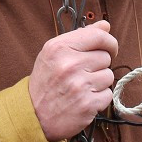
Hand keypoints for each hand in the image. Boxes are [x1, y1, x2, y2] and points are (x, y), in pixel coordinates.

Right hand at [28, 20, 116, 140]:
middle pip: (106, 57)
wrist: (33, 115)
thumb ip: (81, 37)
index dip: (109, 42)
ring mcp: (79, 85)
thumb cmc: (46, 81)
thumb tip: (105, 25)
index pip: (99, 36)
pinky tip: (84, 99)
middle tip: (83, 74)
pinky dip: (99, 98)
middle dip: (99, 65)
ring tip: (82, 87)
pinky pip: (108, 95)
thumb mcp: (54, 53)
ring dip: (99, 82)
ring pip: (109, 76)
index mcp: (59, 48)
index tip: (109, 49)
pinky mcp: (88, 104)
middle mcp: (69, 65)